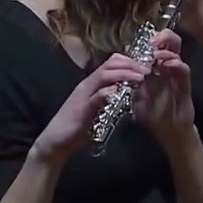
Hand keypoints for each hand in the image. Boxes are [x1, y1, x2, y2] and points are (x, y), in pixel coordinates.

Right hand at [31, 53, 149, 164]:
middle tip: (146, 70)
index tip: (145, 67)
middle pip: (110, 64)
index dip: (130, 61)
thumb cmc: (78, 125)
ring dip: (125, 74)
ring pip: (104, 75)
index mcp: (92, 83)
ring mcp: (83, 95)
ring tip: (140, 78)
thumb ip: (111, 99)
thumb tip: (130, 94)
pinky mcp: (82, 108)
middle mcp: (87, 85)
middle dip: (131, 64)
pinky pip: (96, 95)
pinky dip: (109, 91)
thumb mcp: (98, 108)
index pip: (111, 63)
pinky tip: (121, 92)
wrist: (56, 140)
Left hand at [132, 29, 194, 149]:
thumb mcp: (135, 97)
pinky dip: (176, 65)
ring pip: (177, 53)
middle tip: (152, 42)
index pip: (156, 47)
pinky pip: (184, 71)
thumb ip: (129, 82)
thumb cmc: (152, 115)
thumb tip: (117, 66)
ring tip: (156, 54)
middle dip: (162, 37)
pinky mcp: (185, 86)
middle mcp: (168, 69)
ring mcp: (177, 76)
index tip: (140, 42)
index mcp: (156, 69)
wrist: (169, 133)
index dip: (150, 40)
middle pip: (171, 44)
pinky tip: (167, 65)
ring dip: (166, 50)